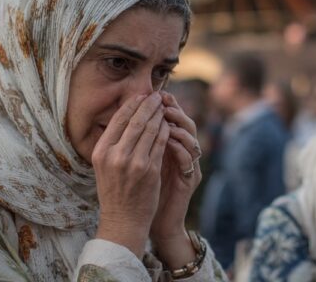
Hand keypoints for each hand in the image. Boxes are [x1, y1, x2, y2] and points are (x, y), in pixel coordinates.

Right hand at [92, 92, 169, 256]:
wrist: (123, 220)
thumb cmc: (114, 191)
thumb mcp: (103, 166)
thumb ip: (112, 144)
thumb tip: (126, 116)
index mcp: (101, 152)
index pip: (118, 120)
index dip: (132, 104)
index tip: (141, 95)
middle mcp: (115, 156)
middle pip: (136, 121)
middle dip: (148, 105)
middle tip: (156, 95)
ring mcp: (134, 163)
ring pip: (150, 130)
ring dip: (159, 115)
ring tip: (164, 107)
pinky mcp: (150, 170)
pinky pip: (160, 143)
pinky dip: (165, 131)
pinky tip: (168, 125)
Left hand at [150, 91, 202, 267]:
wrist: (142, 222)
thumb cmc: (137, 191)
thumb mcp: (136, 162)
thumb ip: (136, 141)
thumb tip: (122, 116)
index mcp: (170, 147)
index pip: (171, 119)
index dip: (162, 106)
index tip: (149, 93)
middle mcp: (183, 154)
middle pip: (186, 124)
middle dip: (174, 110)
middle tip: (162, 99)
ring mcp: (188, 167)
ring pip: (192, 139)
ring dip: (179, 126)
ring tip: (166, 117)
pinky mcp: (190, 180)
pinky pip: (189, 160)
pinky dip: (179, 148)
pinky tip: (168, 140)